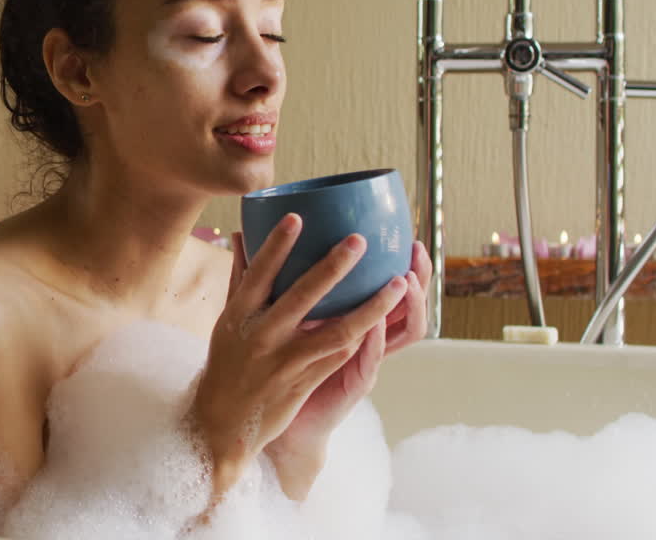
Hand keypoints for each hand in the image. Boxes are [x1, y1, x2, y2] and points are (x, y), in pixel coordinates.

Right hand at [187, 214, 407, 502]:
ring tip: (397, 283)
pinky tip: (387, 318)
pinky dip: (363, 336)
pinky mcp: (305, 382)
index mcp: (239, 315)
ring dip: (371, 306)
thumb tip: (242, 235)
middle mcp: (261, 336)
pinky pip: (340, 356)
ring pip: (336, 330)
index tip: (296, 218)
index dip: (276, 246)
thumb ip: (240, 277)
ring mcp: (286, 361)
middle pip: (301, 297)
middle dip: (332, 267)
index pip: (258, 274)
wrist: (224, 422)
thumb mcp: (227, 320)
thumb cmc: (227, 363)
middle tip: (358, 241)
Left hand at [264, 241, 432, 498]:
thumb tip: (238, 234)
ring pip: (402, 333)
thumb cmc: (271, 362)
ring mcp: (363, 361)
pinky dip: (372, 342)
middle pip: (404, 303)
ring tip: (405, 280)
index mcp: (351, 317)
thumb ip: (264, 277)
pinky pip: (369, 361)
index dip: (404, 262)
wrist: (270, 420)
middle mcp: (365, 337)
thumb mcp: (276, 315)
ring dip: (405, 307)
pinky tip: (372, 323)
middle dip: (417, 275)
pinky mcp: (354, 385)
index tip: (406, 234)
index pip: (388, 286)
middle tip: (415, 249)